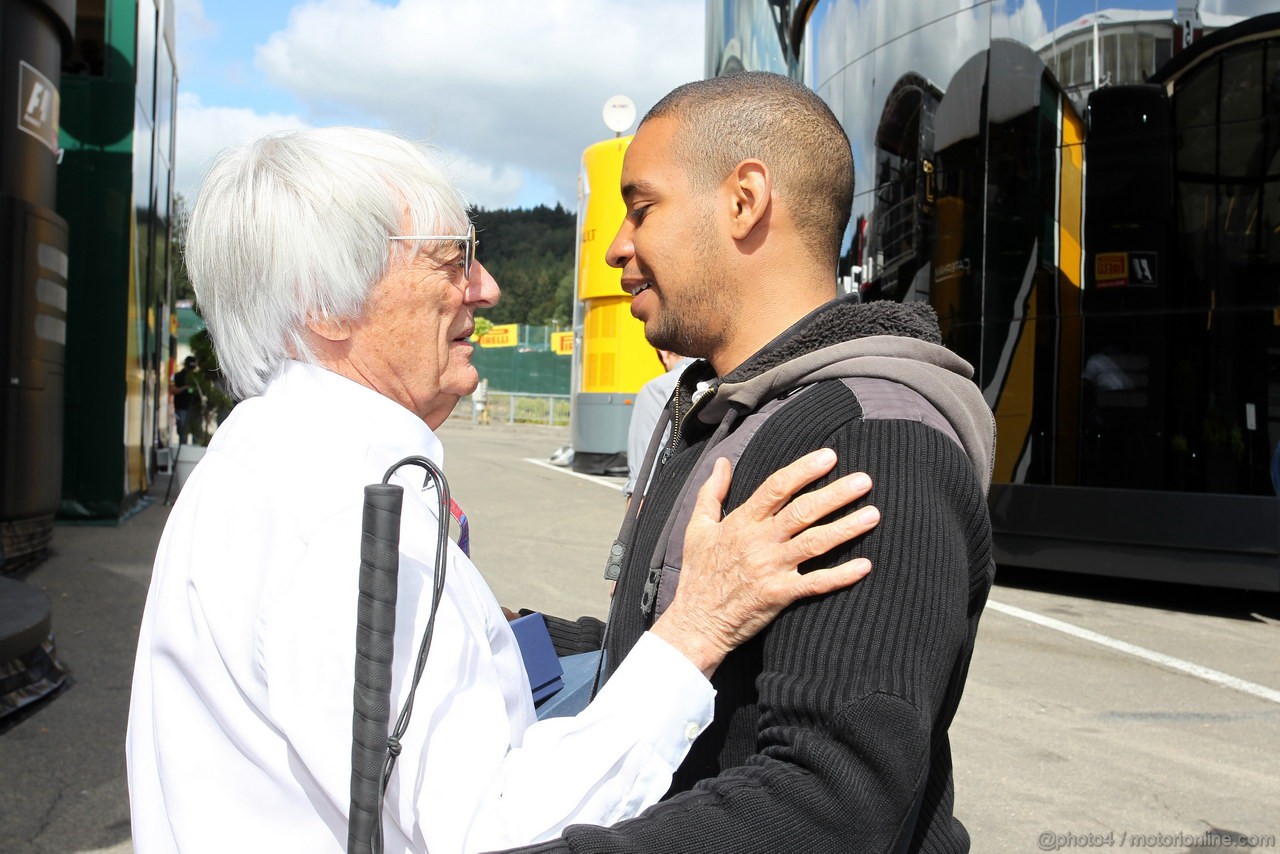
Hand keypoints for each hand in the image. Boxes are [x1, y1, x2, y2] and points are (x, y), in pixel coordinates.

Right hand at [651, 448, 878, 677]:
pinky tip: (865, 565)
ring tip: (873, 514)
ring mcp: (771, 568)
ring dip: (846, 528)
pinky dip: (841, 575)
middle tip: (864, 480)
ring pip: (814, 543)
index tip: (830, 457)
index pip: (776, 488)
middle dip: (835, 494)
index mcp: (741, 522)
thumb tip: (722, 462)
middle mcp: (759, 541)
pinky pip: (815, 583)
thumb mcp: (697, 527)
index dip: (804, 470)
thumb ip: (711, 492)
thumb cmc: (699, 573)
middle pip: (802, 511)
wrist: (696, 621)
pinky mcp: (779, 594)